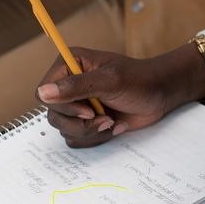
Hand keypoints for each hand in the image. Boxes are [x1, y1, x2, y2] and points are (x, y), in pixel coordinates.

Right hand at [35, 45, 204, 147]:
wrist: (161, 95)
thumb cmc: (139, 81)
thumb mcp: (109, 81)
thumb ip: (76, 86)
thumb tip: (43, 93)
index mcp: (68, 65)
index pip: (44, 92)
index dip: (63, 105)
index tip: (88, 109)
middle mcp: (68, 84)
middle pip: (53, 115)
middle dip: (80, 123)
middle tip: (105, 117)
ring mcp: (77, 104)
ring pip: (64, 130)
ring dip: (90, 131)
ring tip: (112, 122)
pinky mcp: (86, 121)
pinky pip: (77, 138)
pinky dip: (96, 137)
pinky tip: (114, 125)